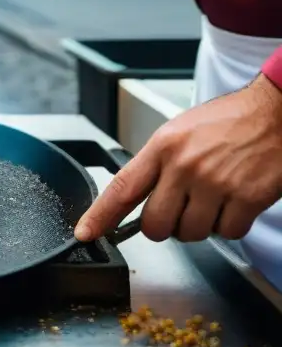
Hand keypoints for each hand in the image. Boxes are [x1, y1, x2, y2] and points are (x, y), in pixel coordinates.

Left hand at [76, 75, 281, 243]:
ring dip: (199, 226)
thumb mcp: (179, 132)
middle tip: (178, 211)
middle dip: (163, 227)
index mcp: (163, 147)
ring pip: (190, 233)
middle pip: (155, 225)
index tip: (85, 233)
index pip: (122, 188)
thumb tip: (137, 196)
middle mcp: (184, 166)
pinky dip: (230, 225)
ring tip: (211, 199)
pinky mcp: (245, 199)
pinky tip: (234, 201)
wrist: (275, 113)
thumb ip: (158, 163)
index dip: (100, 216)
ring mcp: (214, 184)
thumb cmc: (228, 121)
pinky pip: (226, 233)